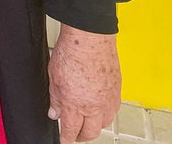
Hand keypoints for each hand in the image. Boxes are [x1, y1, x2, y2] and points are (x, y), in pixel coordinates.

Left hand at [49, 25, 120, 141]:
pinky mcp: (117, 91)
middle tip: (74, 134)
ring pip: (104, 123)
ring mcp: (108, 99)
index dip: (66, 138)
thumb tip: (54, 113)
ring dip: (95, 126)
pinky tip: (100, 110)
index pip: (70, 129)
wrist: (91, 38)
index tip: (64, 140)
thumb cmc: (71, 52)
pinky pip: (113, 110)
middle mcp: (94, 105)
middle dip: (81, 136)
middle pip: (90, 132)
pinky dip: (106, 114)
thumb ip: (55, 98)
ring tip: (86, 123)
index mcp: (75, 103)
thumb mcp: (53, 77)